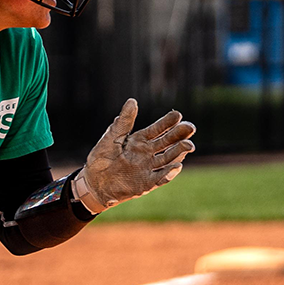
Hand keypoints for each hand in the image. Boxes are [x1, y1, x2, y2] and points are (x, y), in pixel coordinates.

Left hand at [74, 99, 196, 212]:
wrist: (93, 182)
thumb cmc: (101, 159)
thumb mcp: (111, 137)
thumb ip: (123, 122)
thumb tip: (132, 101)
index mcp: (140, 141)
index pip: (157, 130)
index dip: (167, 123)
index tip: (178, 115)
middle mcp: (148, 153)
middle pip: (168, 143)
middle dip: (179, 135)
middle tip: (190, 127)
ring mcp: (148, 168)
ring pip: (168, 159)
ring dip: (179, 152)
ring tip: (188, 145)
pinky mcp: (146, 184)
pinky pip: (160, 178)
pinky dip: (169, 173)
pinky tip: (176, 166)